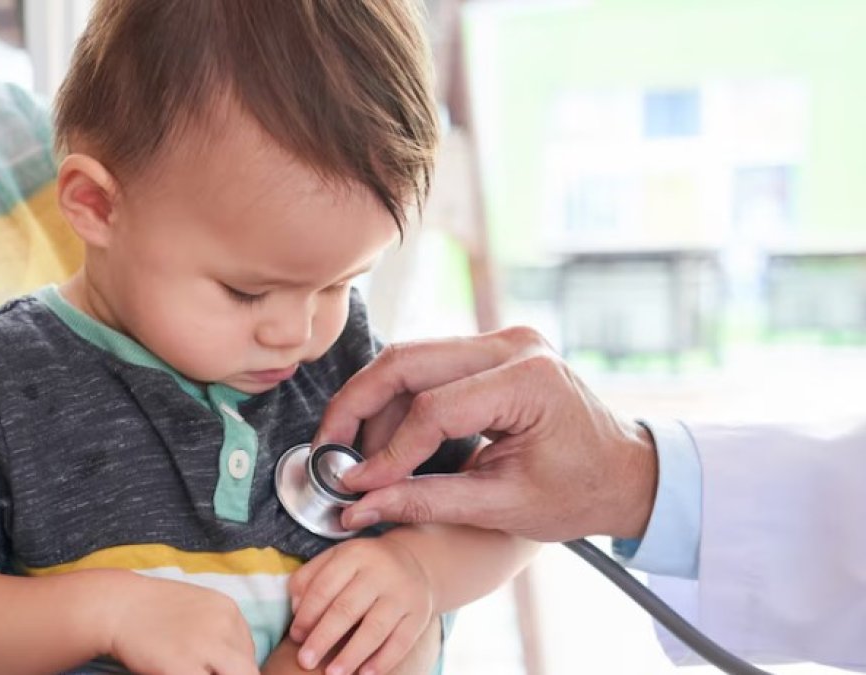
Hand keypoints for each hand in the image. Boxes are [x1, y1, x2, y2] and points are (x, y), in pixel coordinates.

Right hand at [105, 575, 258, 674]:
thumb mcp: (197, 608)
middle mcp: (224, 625)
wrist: (115, 606)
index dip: (232, 669)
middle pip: (247, 670)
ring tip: (193, 671)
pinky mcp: (184, 667)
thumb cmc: (151, 610)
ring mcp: (206, 646)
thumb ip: (219, 630)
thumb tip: (233, 662)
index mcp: (229, 610)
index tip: (210, 669)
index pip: (248, 652)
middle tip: (203, 672)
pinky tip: (179, 673)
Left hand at [287, 536, 433, 674]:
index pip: (325, 586)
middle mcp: (381, 571)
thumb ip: (310, 578)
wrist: (412, 563)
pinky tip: (365, 674)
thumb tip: (296, 609)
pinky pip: (401, 641)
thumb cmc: (362, 567)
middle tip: (305, 661)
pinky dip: (383, 660)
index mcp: (355, 554)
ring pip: (375, 628)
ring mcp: (403, 593)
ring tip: (333, 673)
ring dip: (352, 654)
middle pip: (347, 608)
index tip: (295, 636)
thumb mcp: (336, 559)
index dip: (307, 613)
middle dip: (323, 637)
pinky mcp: (420, 614)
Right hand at [316, 327, 658, 541]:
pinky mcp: (491, 350)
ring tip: (363, 458)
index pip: (433, 409)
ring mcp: (501, 340)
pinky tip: (388, 441)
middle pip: (406, 361)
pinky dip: (399, 402)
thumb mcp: (503, 506)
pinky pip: (427, 366)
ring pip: (409, 360)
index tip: (356, 487)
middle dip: (357, 406)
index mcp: (527, 379)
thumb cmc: (580, 492)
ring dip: (375, 405)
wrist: (625, 473)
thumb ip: (426, 501)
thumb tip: (361, 506)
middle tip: (330, 451)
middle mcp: (512, 344)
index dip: (387, 452)